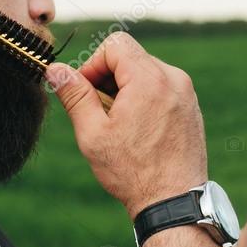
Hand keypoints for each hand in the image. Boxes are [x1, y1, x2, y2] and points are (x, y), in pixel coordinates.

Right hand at [46, 33, 207, 219]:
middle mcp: (173, 78)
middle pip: (130, 57)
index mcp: (149, 79)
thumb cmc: (132, 172)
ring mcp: (186, 92)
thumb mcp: (93, 133)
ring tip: (118, 125)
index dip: (93, 64)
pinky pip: (162, 87)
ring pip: (146, 72)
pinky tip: (137, 131)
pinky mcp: (191, 107)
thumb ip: (74, 95)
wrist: (174, 201)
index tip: (85, 92)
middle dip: (108, 78)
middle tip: (98, 113)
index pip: (115, 44)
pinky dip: (144, 99)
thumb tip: (55, 69)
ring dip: (125, 89)